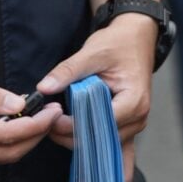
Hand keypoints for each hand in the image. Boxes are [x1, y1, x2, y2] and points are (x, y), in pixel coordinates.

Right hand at [0, 55, 58, 162]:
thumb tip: (18, 104)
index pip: (5, 135)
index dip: (35, 125)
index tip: (53, 111)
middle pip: (4, 153)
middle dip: (34, 136)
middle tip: (53, 114)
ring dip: (20, 140)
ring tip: (38, 117)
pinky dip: (1, 140)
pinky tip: (11, 121)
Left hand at [38, 14, 158, 153]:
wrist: (136, 38)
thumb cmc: (120, 43)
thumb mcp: (93, 52)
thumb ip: (68, 71)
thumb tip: (44, 88)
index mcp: (134, 101)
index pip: (99, 124)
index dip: (73, 124)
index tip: (53, 117)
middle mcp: (138, 118)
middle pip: (100, 139)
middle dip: (72, 134)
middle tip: (50, 121)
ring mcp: (134, 124)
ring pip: (101, 143)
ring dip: (78, 137)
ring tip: (59, 122)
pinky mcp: (127, 124)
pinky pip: (107, 140)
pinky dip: (90, 138)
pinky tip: (75, 133)